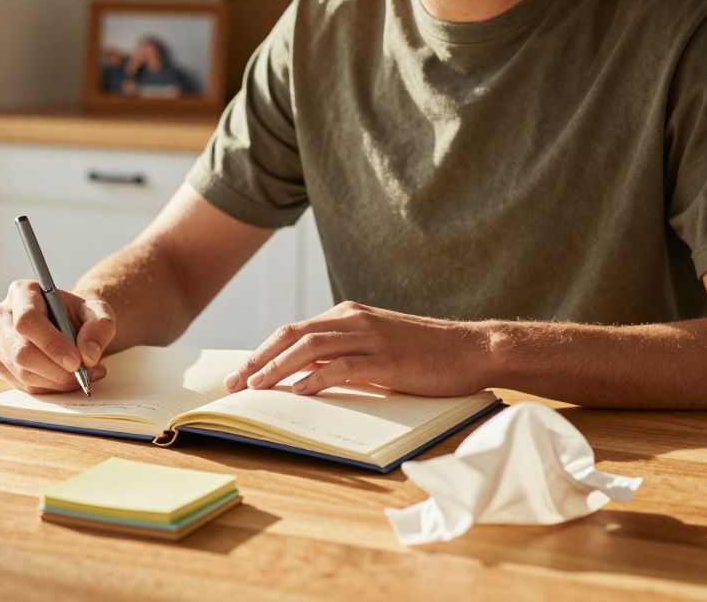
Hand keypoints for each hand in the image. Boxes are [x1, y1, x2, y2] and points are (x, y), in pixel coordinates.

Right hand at [0, 280, 115, 393]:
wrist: (70, 323)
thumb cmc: (80, 314)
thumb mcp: (99, 311)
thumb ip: (100, 326)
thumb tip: (88, 354)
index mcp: (22, 292)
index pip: (28, 320)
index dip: (51, 344)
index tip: (76, 360)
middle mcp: (3, 315)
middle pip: (22, 351)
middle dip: (57, 369)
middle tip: (84, 373)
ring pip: (23, 372)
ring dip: (57, 381)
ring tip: (83, 375)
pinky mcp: (1, 364)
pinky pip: (24, 385)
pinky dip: (51, 387)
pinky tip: (67, 379)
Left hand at [223, 301, 493, 396]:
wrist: (473, 348)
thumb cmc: (426, 353)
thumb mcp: (377, 347)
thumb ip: (343, 354)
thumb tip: (304, 375)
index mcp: (349, 315)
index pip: (293, 331)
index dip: (262, 352)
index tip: (240, 374)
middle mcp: (354, 320)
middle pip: (292, 335)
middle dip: (258, 360)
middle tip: (234, 384)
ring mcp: (370, 338)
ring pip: (310, 348)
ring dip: (277, 368)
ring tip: (255, 388)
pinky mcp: (387, 360)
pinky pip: (342, 366)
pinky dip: (315, 378)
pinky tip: (298, 391)